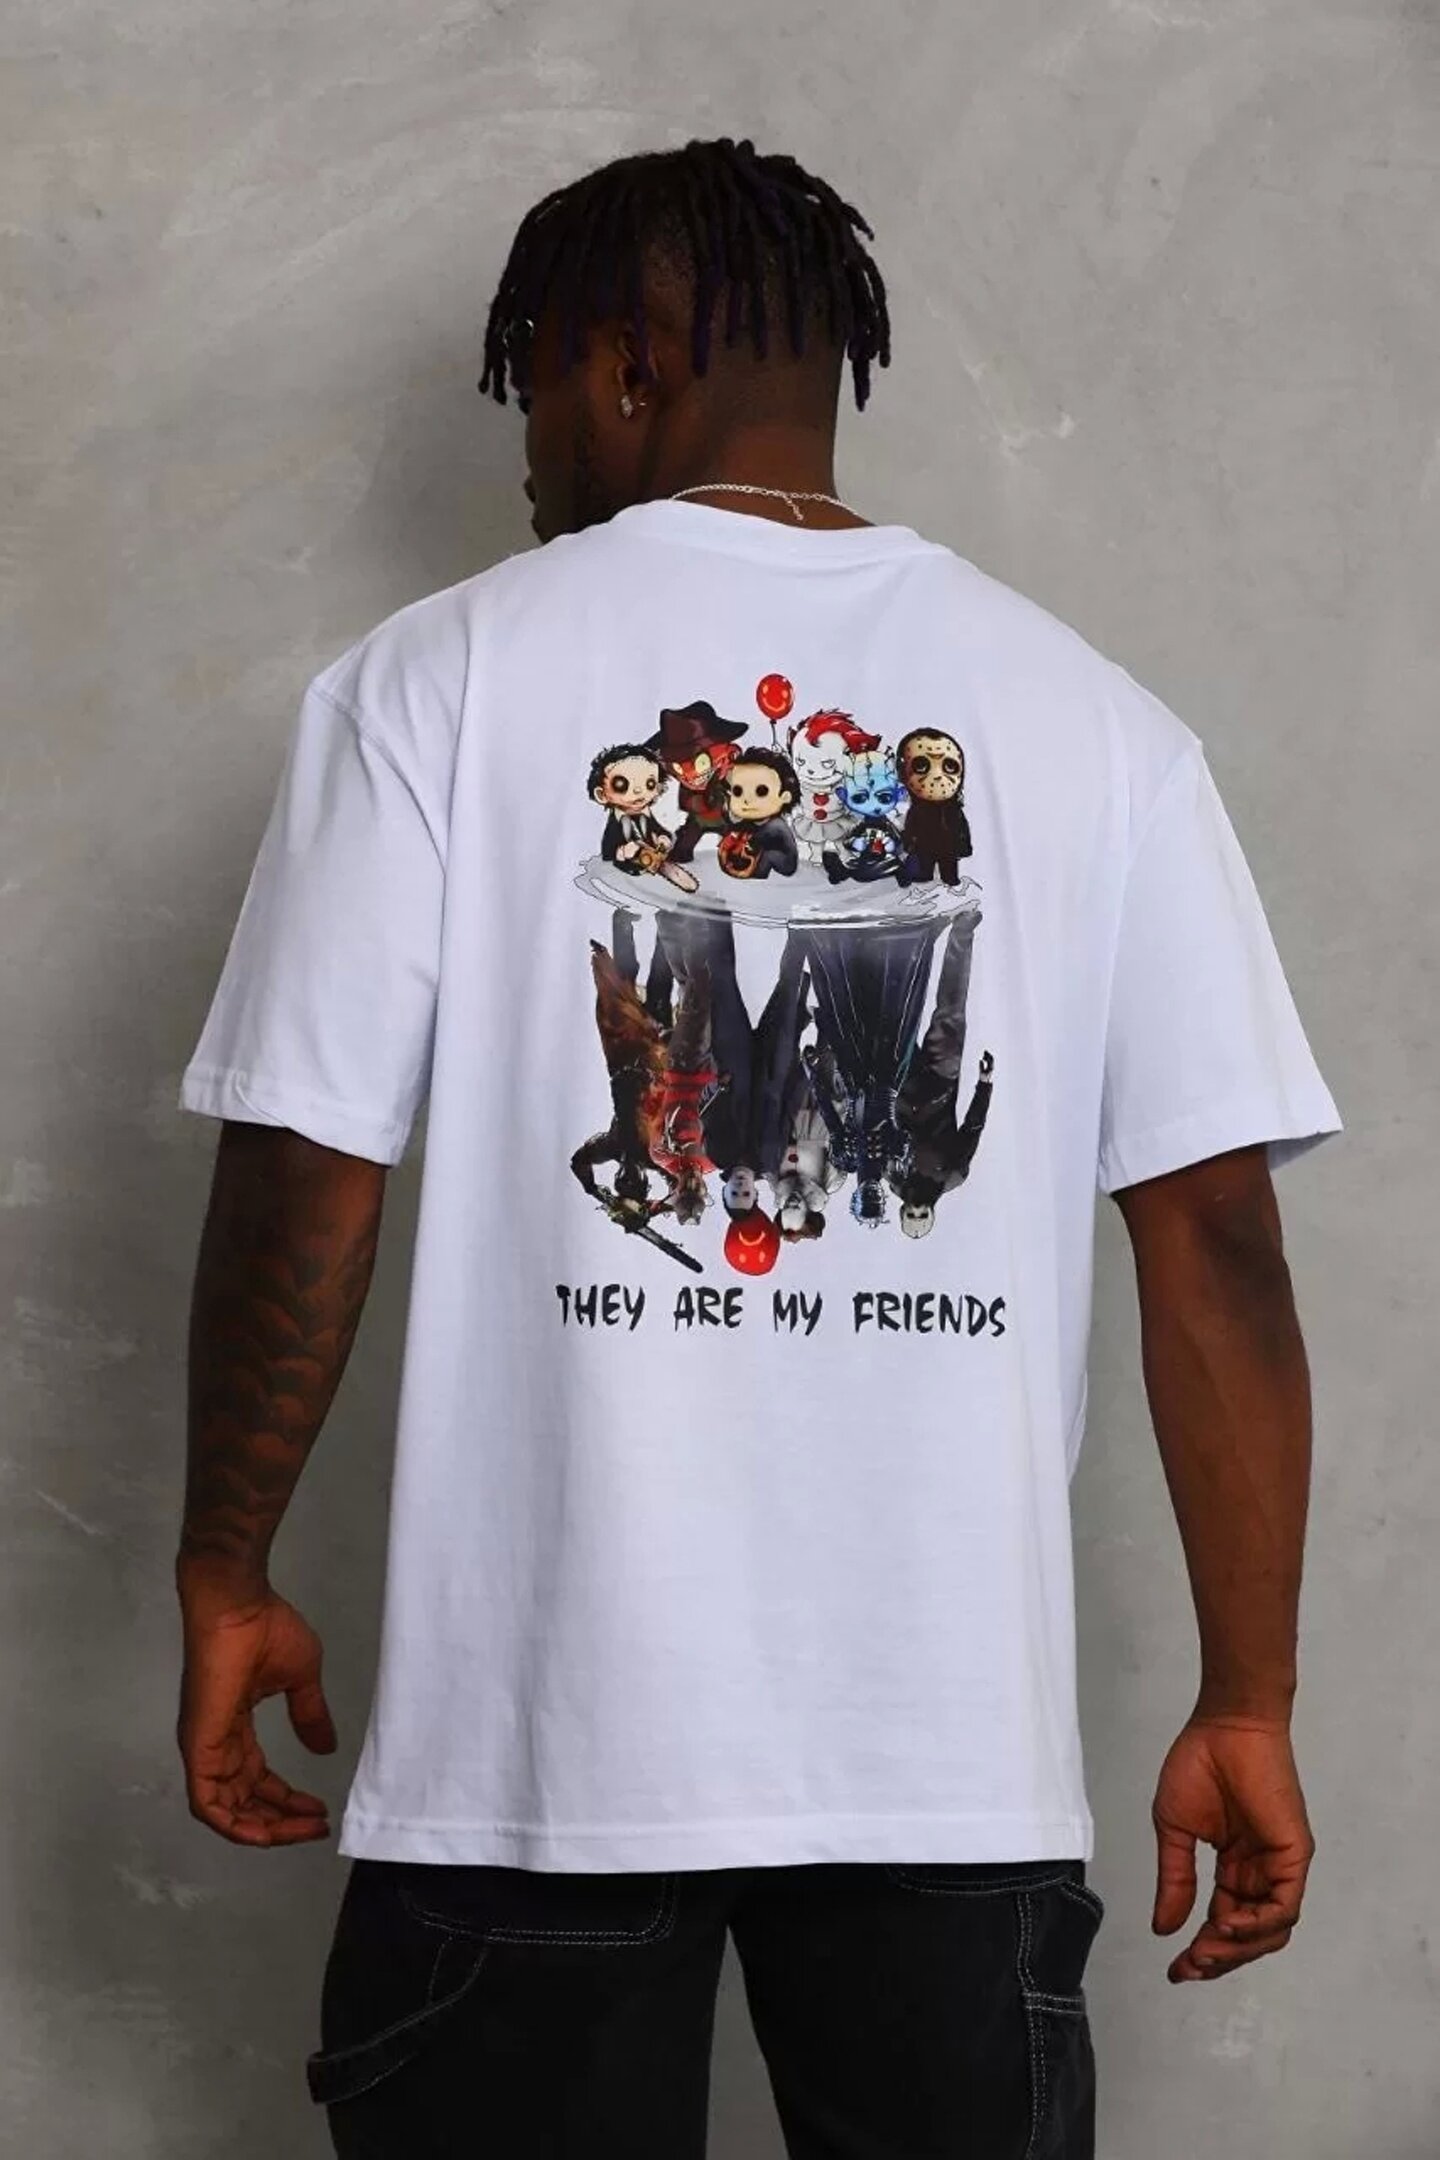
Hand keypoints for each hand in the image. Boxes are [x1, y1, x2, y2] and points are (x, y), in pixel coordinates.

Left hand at [177, 1576, 336, 1846]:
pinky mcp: (199, 1745)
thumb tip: (325, 1748)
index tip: (320, 1810)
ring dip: (263, 1828)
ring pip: (226, 1810)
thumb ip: (308, 1715)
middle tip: (315, 1826)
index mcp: (235, 1728)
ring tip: (303, 1829)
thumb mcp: (300, 1677)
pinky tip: (264, 1834)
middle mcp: (216, 1744)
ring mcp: (204, 1746)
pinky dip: (233, 1825)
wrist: (237, 1605)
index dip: (287, 1800)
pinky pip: (207, 1803)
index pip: (256, 1780)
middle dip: (280, 1821)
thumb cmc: (266, 1629)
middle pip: (243, 1801)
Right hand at [1152, 1715, 1312, 1980]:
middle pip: (1249, 1936)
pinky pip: (1284, 1907)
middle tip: (1189, 1968)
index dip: (1201, 1951)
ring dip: (1238, 1949)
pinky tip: (1227, 1925)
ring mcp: (1280, 1866)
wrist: (1225, 1726)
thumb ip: (1174, 1880)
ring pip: (1270, 1931)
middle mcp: (1260, 1873)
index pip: (1223, 1923)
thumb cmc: (1199, 1764)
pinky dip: (1258, 1924)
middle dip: (1219, 1959)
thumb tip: (1164, 1929)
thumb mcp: (1175, 1829)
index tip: (1175, 1969)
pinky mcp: (1294, 1855)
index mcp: (1234, 1867)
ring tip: (1205, 1951)